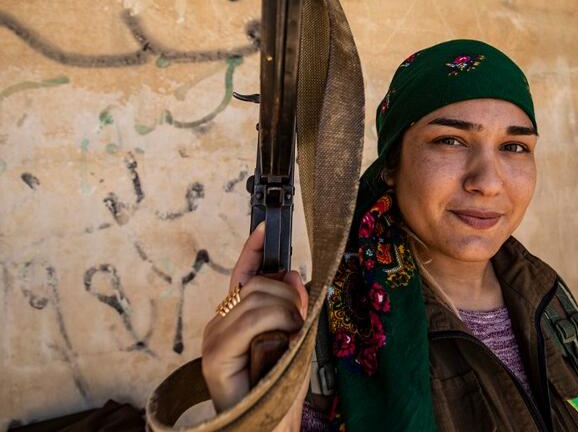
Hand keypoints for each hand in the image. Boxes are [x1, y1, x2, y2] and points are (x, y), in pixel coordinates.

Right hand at [201, 222, 308, 411]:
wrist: (268, 422)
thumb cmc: (279, 383)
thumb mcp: (292, 336)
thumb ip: (291, 305)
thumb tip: (292, 273)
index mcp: (235, 317)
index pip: (243, 276)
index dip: (254, 250)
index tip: (265, 228)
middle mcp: (220, 323)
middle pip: (257, 285)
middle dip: (288, 295)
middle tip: (298, 321)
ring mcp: (214, 337)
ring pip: (257, 299)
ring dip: (286, 313)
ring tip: (290, 337)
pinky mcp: (215, 353)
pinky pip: (250, 320)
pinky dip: (274, 323)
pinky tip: (280, 339)